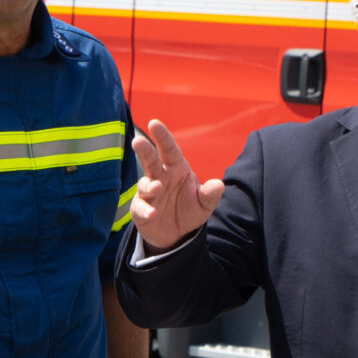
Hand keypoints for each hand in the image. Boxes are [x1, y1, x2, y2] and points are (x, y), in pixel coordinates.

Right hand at [130, 120, 223, 251]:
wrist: (177, 234)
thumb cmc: (189, 210)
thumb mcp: (204, 204)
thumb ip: (210, 194)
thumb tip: (219, 184)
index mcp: (176, 168)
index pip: (169, 149)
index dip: (162, 136)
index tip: (154, 123)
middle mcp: (160, 176)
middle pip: (150, 160)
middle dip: (144, 150)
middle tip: (138, 141)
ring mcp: (148, 192)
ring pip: (144, 184)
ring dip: (149, 185)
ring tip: (156, 187)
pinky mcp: (140, 209)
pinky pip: (140, 207)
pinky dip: (145, 210)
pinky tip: (152, 213)